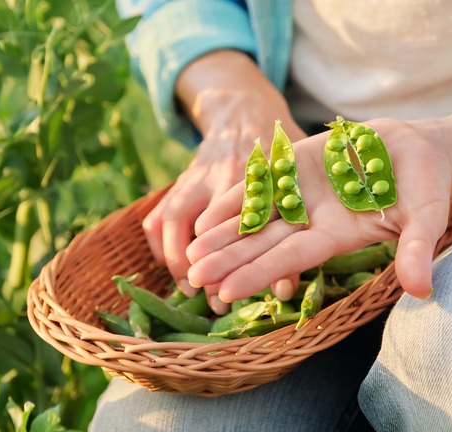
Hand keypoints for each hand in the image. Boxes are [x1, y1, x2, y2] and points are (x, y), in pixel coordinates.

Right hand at [142, 51, 305, 313]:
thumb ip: (292, 228)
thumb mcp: (294, 179)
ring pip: (169, 220)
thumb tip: (285, 287)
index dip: (234, 261)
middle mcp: (213, 174)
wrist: (242, 114)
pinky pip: (157, 217)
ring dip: (175, 259)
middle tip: (212, 299)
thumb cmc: (280, 152)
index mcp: (247, 171)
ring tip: (191, 288)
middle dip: (196, 265)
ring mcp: (190, 178)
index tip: (237, 293)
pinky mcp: (177, 184)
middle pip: (192, 223)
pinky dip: (161, 246)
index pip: (234, 221)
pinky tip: (176, 268)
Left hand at [186, 118, 451, 300]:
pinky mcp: (294, 166)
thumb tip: (421, 290)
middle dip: (228, 261)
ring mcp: (300, 194)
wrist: (414, 151)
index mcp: (336, 236)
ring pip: (254, 218)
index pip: (290, 259)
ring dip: (221, 236)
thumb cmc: (425, 187)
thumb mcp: (425, 217)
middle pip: (262, 244)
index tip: (225, 292)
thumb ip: (415, 249)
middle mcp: (311, 220)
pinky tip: (203, 217)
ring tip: (188, 254)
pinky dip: (232, 199)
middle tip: (192, 279)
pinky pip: (258, 184)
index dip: (258, 273)